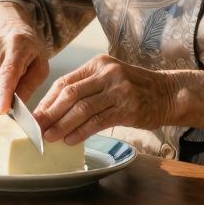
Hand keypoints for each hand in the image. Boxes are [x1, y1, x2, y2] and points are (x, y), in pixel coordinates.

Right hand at [0, 25, 48, 113]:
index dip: (5, 92)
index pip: (7, 71)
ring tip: (7, 99)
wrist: (11, 34)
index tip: (4, 109)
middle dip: (0, 102)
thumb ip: (30, 85)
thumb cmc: (30, 53)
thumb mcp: (41, 67)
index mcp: (16, 45)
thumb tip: (17, 105)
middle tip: (12, 109)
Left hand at [33, 54, 173, 144]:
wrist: (168, 93)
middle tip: (36, 129)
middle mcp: (107, 73)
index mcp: (98, 64)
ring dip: (62, 125)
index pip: (65, 82)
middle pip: (70, 94)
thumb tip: (54, 110)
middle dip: (50, 113)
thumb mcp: (109, 79)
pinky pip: (98, 121)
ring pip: (82, 109)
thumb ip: (85, 89)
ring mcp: (118, 90)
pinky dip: (81, 132)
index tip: (35, 116)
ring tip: (49, 137)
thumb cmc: (135, 89)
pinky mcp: (128, 108)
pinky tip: (70, 140)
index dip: (47, 101)